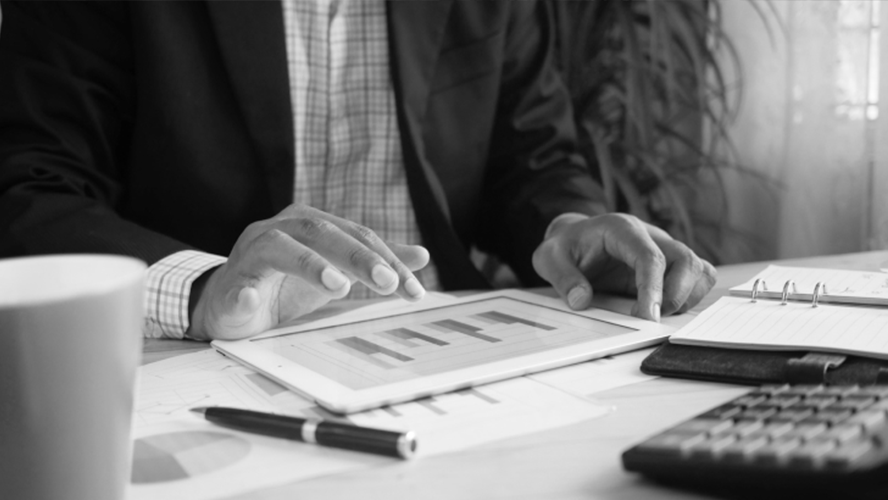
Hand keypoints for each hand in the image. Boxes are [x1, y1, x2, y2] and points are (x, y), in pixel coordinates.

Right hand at [188, 204, 428, 339]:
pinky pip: (236, 285)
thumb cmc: (285, 285)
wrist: (228, 304)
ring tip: (339, 286)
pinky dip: (244, 292)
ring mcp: (249, 255)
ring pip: (278, 247)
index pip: (356, 236)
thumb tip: (422, 255)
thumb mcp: (336, 273)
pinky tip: (254, 299)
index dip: (387, 260)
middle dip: (358, 257)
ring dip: (309, 265)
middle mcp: (279, 230)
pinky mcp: (228, 285)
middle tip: (388, 283)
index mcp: (308, 224)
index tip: (413, 290)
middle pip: (321, 232)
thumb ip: (374, 261)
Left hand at [532, 213, 715, 320]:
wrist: (574, 239)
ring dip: (686, 297)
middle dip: (676, 295)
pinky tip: (666, 309)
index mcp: (622, 230)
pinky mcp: (670, 266)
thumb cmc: (566, 247)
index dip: (653, 288)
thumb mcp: (549, 258)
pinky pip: (697, 277)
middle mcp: (650, 236)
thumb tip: (581, 301)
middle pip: (686, 260)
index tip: (647, 317)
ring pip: (698, 269)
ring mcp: (664, 249)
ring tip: (657, 314)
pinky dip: (690, 297)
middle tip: (651, 319)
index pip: (650, 256)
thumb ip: (563, 277)